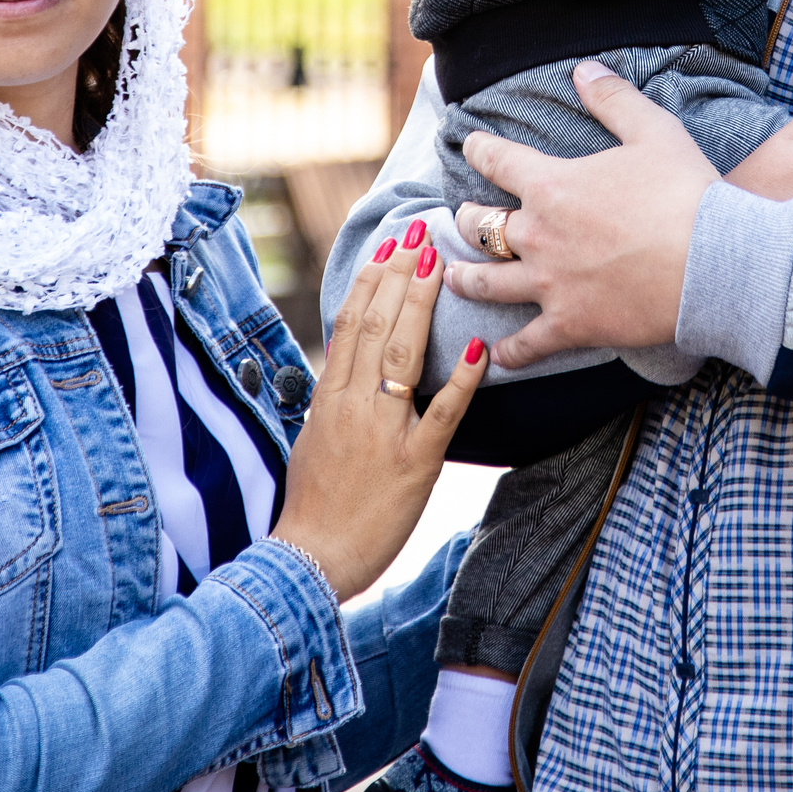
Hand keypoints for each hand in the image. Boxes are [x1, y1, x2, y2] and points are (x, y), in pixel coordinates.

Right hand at [271, 224, 486, 599]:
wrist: (313, 557)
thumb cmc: (314, 502)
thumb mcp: (315, 436)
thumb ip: (336, 395)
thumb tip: (349, 355)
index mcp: (330, 396)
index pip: (351, 323)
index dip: (371, 280)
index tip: (388, 247)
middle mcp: (355, 404)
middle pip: (377, 325)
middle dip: (400, 274)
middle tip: (420, 233)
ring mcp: (385, 431)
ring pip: (404, 354)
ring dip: (421, 303)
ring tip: (439, 262)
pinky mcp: (416, 462)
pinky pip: (444, 412)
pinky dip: (463, 378)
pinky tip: (479, 346)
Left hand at [446, 61, 714, 367]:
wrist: (713, 262)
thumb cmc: (686, 192)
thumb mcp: (653, 130)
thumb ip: (613, 98)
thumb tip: (584, 68)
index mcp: (552, 184)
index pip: (498, 160)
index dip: (479, 149)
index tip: (470, 145)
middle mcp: (538, 234)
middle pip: (482, 226)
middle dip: (467, 220)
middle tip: (461, 219)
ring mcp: (549, 283)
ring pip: (487, 282)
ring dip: (465, 278)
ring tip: (452, 276)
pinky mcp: (569, 324)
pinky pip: (526, 343)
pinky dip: (507, 351)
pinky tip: (494, 355)